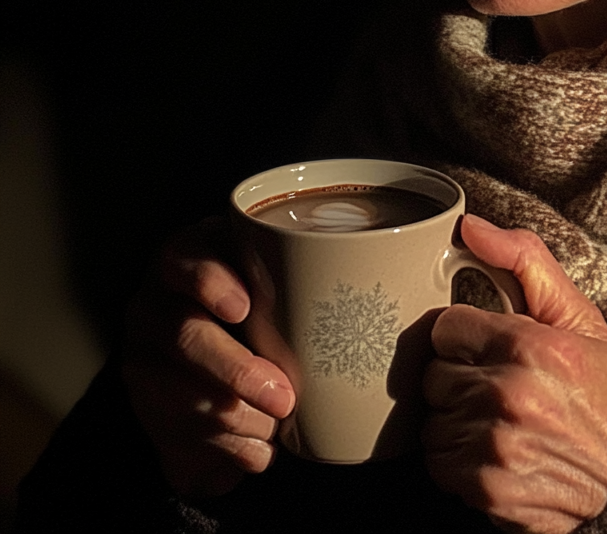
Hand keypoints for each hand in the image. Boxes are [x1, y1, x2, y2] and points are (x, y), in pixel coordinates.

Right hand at [122, 217, 295, 496]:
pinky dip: (230, 449)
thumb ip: (293, 270)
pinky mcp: (149, 415)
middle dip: (237, 371)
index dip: (209, 283)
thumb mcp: (271, 276)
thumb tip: (360, 282)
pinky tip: (260, 448)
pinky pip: (182, 440)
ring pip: (180, 397)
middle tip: (284, 397)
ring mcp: (143, 364)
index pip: (182, 261)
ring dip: (239, 418)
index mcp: (182, 261)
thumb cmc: (261, 304)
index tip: (243, 308)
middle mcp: (153, 309)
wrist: (224, 369)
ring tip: (279, 423)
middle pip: (185, 337)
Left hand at [422, 215, 606, 533]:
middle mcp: (509, 394)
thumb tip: (469, 227)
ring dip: (457, 421)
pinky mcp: (487, 490)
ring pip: (433, 421)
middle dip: (461, 378)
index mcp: (529, 345)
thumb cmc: (605, 392)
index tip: (490, 348)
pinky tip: (494, 453)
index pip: (446, 327)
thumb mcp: (579, 317)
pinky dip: (458, 461)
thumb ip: (524, 260)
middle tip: (499, 385)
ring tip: (499, 421)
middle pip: (435, 374)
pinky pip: (438, 464)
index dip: (467, 337)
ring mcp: (496, 446)